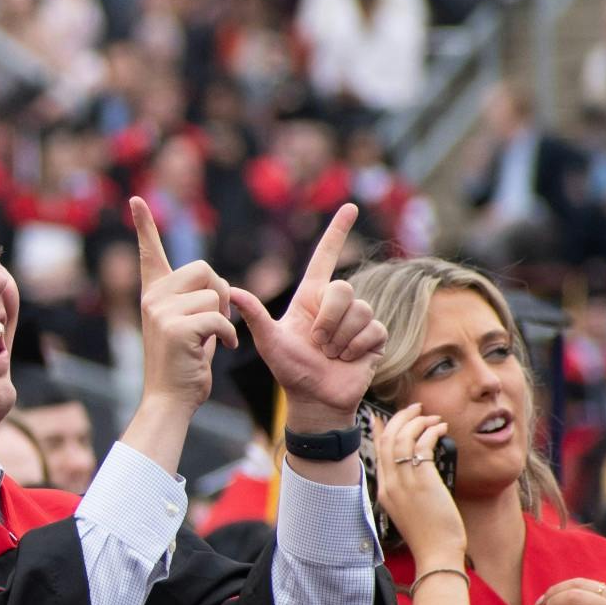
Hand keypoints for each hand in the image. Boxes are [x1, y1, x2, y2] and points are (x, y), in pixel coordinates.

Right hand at [130, 197, 236, 414]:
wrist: (169, 401)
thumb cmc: (184, 367)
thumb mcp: (190, 328)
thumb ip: (199, 303)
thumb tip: (222, 287)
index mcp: (153, 295)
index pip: (150, 253)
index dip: (144, 226)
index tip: (136, 200)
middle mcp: (153, 298)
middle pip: (205, 270)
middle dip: (220, 294)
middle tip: (215, 322)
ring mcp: (161, 312)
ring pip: (216, 295)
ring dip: (225, 319)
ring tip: (213, 341)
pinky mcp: (176, 328)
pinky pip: (219, 318)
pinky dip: (228, 337)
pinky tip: (221, 350)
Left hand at [229, 204, 384, 430]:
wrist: (314, 398)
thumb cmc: (290, 368)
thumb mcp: (269, 341)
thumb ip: (254, 315)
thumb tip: (230, 290)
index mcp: (311, 297)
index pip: (325, 257)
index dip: (336, 232)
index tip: (349, 206)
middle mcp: (336, 304)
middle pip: (343, 289)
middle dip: (328, 318)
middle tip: (317, 341)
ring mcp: (358, 319)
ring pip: (360, 311)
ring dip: (339, 338)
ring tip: (330, 353)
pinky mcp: (376, 336)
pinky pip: (372, 329)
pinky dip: (355, 347)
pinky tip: (347, 359)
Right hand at [371, 404, 462, 563]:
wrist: (436, 554)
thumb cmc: (430, 537)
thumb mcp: (409, 511)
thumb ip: (407, 490)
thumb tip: (417, 471)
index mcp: (385, 490)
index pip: (378, 451)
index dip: (381, 430)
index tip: (384, 417)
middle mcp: (390, 483)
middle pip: (387, 439)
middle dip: (400, 418)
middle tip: (415, 408)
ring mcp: (404, 482)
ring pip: (402, 438)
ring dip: (418, 422)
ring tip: (432, 417)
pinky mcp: (423, 481)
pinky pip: (422, 445)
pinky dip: (431, 432)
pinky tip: (441, 429)